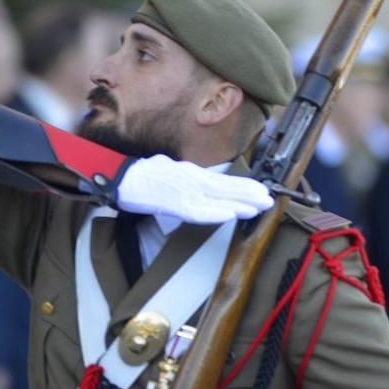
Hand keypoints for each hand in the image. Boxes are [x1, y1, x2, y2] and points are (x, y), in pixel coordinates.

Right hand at [117, 155, 273, 223]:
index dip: (242, 186)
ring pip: (217, 198)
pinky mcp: (173, 202)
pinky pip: (198, 211)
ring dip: (238, 203)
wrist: (120, 177)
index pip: (222, 180)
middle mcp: (191, 178)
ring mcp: (183, 190)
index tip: (260, 190)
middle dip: (248, 194)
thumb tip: (200, 187)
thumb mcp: (170, 172)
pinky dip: (214, 213)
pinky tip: (230, 215)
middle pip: (225, 187)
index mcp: (190, 173)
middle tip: (268, 199)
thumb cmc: (141, 177)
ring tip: (257, 207)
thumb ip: (187, 181)